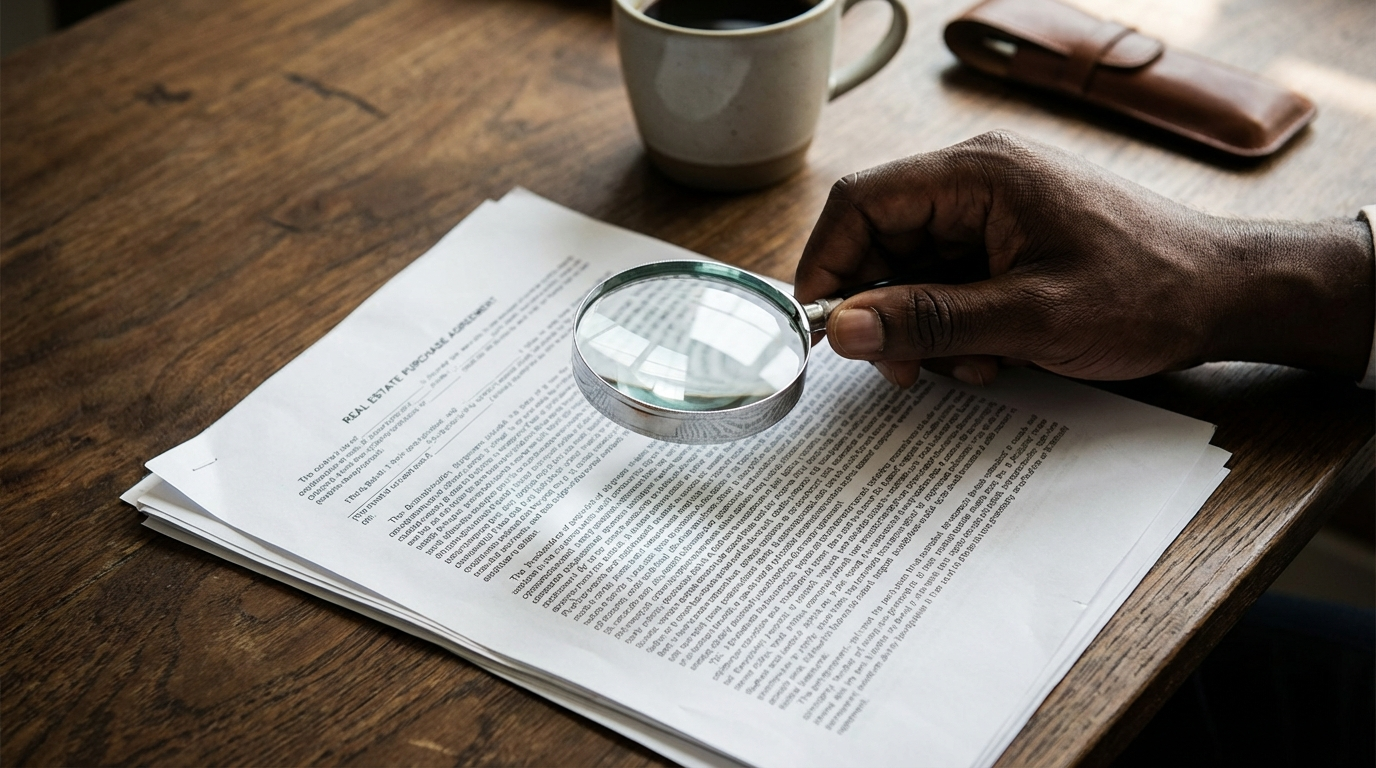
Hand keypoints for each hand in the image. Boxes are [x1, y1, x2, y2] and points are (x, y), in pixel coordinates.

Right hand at [795, 132, 1373, 386]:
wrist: (1224, 297)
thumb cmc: (1146, 292)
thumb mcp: (1029, 318)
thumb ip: (928, 320)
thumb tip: (841, 328)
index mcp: (976, 174)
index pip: (861, 201)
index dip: (828, 263)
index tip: (826, 327)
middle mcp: (976, 184)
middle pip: (880, 241)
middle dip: (883, 310)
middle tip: (905, 368)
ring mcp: (992, 215)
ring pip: (910, 272)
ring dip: (924, 328)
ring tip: (973, 363)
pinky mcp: (1006, 246)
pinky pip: (947, 286)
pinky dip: (954, 329)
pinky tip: (994, 355)